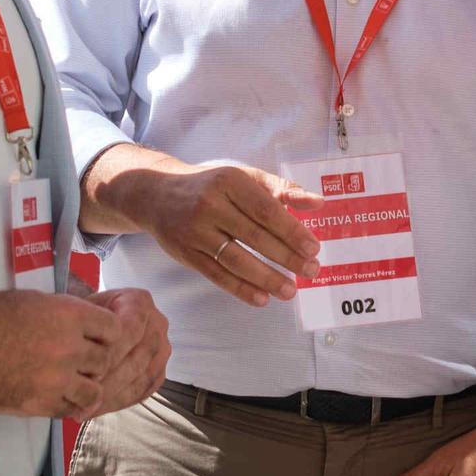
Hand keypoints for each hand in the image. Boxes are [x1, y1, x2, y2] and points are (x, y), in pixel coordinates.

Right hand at [0, 290, 128, 419]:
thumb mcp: (36, 301)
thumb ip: (68, 314)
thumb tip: (90, 326)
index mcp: (69, 315)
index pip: (115, 330)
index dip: (107, 335)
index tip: (96, 340)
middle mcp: (68, 347)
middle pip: (105, 361)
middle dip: (95, 362)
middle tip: (80, 363)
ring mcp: (55, 378)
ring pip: (94, 391)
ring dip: (85, 387)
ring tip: (70, 383)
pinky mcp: (39, 403)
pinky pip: (69, 410)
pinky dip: (66, 405)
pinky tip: (55, 396)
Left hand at [85, 288, 170, 414]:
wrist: (96, 323)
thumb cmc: (85, 317)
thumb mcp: (80, 312)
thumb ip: (84, 330)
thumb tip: (83, 363)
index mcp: (139, 302)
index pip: (129, 330)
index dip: (108, 353)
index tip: (83, 372)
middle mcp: (157, 322)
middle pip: (138, 357)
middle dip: (108, 381)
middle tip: (82, 396)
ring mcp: (162, 348)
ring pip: (142, 378)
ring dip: (112, 397)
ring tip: (85, 408)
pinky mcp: (160, 371)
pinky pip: (144, 390)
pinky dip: (120, 402)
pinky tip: (98, 408)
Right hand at [114, 159, 324, 306]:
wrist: (157, 193)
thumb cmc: (212, 184)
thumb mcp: (244, 177)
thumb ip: (281, 189)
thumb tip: (317, 202)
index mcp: (229, 181)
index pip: (266, 210)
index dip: (292, 231)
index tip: (314, 248)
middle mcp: (210, 205)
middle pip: (254, 236)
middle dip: (286, 257)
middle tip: (311, 271)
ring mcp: (195, 231)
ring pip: (235, 259)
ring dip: (266, 278)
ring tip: (290, 290)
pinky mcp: (185, 253)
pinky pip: (216, 275)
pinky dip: (240, 289)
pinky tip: (262, 298)